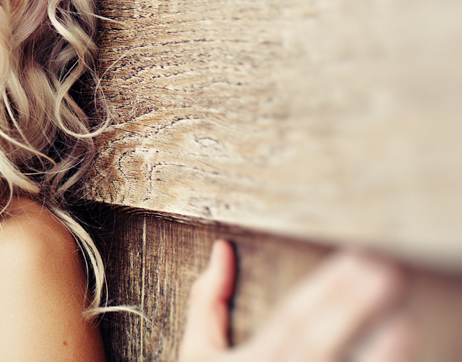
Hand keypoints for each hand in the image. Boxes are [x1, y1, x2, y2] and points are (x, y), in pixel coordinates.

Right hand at [178, 239, 413, 361]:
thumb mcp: (196, 356)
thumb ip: (206, 303)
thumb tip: (223, 250)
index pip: (291, 320)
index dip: (325, 290)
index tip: (360, 257)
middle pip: (316, 343)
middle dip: (352, 305)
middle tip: (388, 269)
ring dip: (379, 357)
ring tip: (405, 323)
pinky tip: (398, 353)